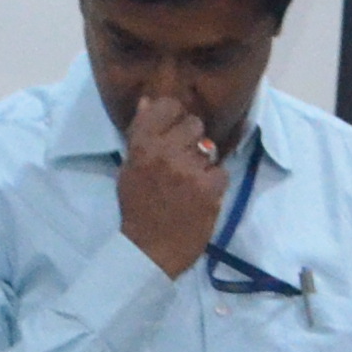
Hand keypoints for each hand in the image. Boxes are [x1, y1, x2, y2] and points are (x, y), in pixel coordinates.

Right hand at [116, 83, 228, 274]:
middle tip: (184, 162)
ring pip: (210, 149)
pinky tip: (201, 197)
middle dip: (192, 140)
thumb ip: (141, 134)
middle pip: (194, 124)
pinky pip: (221, 172)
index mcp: (142, 144)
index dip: (175, 115)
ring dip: (203, 164)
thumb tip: (148, 101)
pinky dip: (215, 184)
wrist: (149, 250)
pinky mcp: (209, 188)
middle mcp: (165, 151)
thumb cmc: (138, 209)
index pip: (168, 106)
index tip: (174, 130)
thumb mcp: (130, 168)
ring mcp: (189, 169)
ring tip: (191, 183)